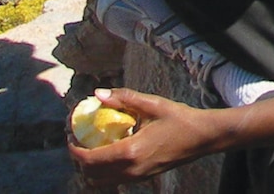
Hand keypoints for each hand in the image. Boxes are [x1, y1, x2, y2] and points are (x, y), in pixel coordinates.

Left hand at [69, 89, 228, 185]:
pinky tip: (111, 150)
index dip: (74, 149)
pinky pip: (114, 179)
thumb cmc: (179, 119)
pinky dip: (104, 169)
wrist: (203, 138)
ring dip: (90, 167)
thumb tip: (98, 93)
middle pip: (90, 173)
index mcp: (130, 152)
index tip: (71, 134)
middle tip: (78, 139)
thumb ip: (125, 98)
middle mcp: (130, 170)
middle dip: (78, 159)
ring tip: (91, 146)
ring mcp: (136, 177)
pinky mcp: (142, 178)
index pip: (89, 159)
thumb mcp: (153, 104)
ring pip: (101, 180)